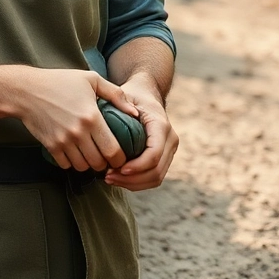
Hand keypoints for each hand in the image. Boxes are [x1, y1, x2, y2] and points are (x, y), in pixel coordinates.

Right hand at [11, 68, 140, 172]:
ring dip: (89, 164)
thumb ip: (116, 95)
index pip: (113, 150)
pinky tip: (76, 153)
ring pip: (83, 167)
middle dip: (106, 163)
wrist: (26, 91)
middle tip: (106, 156)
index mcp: (92, 117)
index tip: (121, 155)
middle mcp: (78, 133)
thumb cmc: (60, 81)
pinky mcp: (51, 147)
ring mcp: (63, 142)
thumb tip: (135, 113)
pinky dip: (72, 163)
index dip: (120, 158)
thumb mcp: (91, 80)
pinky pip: (66, 165)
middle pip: (99, 163)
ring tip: (92, 155)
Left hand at [106, 75, 177, 190]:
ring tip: (111, 179)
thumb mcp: (124, 95)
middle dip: (131, 179)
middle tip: (108, 177)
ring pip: (156, 178)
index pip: (154, 154)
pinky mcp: (165, 157)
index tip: (115, 169)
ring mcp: (170, 149)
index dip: (136, 167)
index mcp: (161, 125)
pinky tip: (119, 178)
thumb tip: (115, 124)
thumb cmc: (132, 96)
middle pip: (156, 171)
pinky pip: (155, 177)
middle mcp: (171, 138)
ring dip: (133, 184)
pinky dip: (137, 182)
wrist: (147, 94)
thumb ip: (119, 106)